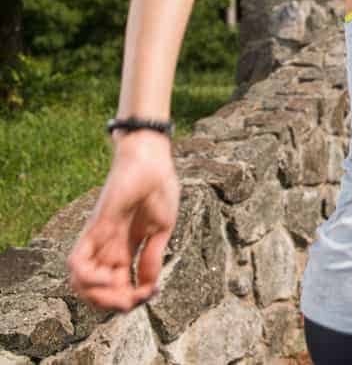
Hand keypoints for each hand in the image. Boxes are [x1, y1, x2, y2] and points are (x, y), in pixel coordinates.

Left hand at [67, 131, 179, 311]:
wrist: (151, 160)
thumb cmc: (159, 187)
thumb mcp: (162, 229)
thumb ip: (152, 257)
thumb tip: (148, 286)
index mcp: (127, 249)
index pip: (120, 286)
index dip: (134, 297)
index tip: (153, 292)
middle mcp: (109, 249)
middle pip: (98, 291)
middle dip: (116, 304)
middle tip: (137, 299)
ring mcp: (99, 240)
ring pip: (80, 284)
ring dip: (99, 298)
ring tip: (121, 294)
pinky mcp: (93, 229)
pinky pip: (76, 263)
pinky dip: (87, 279)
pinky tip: (109, 279)